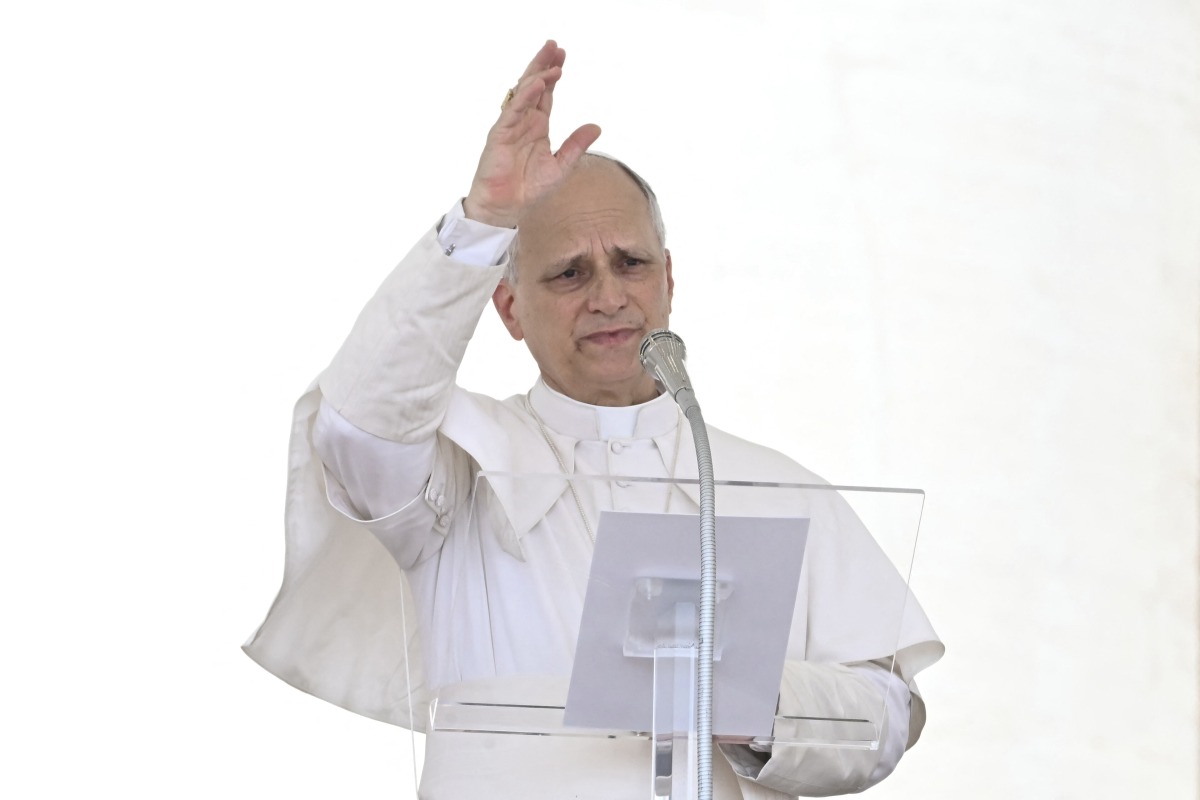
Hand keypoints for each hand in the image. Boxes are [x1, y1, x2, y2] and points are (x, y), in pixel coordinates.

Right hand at [463, 40, 601, 227]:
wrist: (507, 207)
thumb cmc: (529, 189)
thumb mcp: (561, 166)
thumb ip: (576, 145)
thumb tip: (596, 127)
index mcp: (537, 126)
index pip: (546, 94)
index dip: (553, 74)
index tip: (562, 57)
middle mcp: (523, 122)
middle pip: (533, 86)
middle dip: (543, 65)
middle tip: (554, 46)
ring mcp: (510, 126)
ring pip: (523, 93)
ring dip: (537, 75)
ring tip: (551, 60)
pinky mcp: (500, 135)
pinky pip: (513, 111)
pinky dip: (525, 97)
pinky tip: (537, 84)